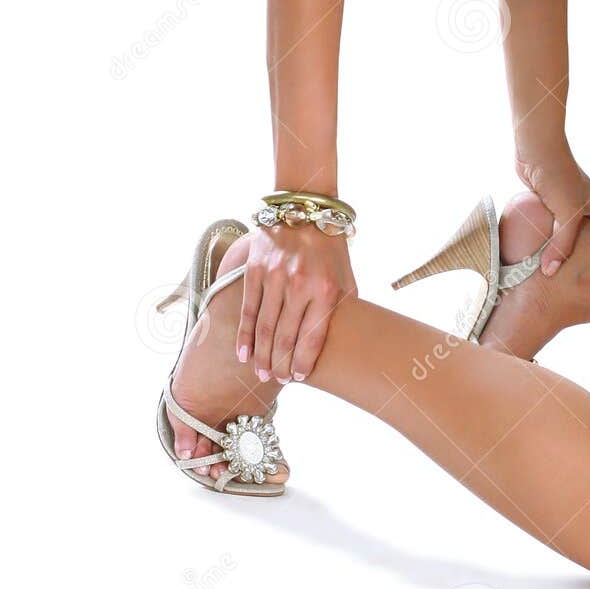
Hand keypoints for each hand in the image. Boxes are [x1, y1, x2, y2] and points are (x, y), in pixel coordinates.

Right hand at [236, 219, 356, 382]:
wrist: (304, 208)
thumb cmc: (329, 246)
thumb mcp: (345, 274)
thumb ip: (343, 305)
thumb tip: (343, 337)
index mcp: (326, 289)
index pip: (312, 336)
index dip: (304, 361)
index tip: (299, 377)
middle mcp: (299, 285)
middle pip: (285, 337)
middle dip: (281, 365)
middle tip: (277, 380)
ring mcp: (274, 278)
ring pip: (264, 328)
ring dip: (261, 355)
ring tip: (261, 374)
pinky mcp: (255, 270)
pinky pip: (247, 309)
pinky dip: (244, 335)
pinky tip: (243, 353)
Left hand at [514, 147, 589, 276]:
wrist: (537, 147)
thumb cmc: (559, 175)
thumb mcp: (567, 213)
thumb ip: (562, 244)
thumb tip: (551, 272)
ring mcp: (571, 207)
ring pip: (574, 237)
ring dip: (569, 251)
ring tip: (566, 277)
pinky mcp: (552, 206)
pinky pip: (554, 230)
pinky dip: (551, 242)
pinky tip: (543, 256)